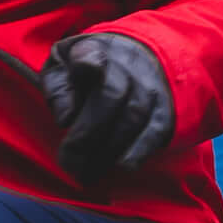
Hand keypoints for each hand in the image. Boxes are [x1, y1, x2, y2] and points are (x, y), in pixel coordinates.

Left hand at [31, 25, 173, 183]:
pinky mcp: (164, 109)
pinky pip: (155, 132)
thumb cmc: (88, 69)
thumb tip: (65, 120)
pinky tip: (121, 166)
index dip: (85, 65)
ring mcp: (149, 86)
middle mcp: (127, 64)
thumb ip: (57, 88)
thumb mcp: (63, 66)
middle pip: (111, 95)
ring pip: (132, 118)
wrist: (140, 57)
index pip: (91, 55)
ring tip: (85, 174)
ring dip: (107, 150)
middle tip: (68, 161)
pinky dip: (139, 152)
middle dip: (87, 133)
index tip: (73, 92)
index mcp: (94, 49)